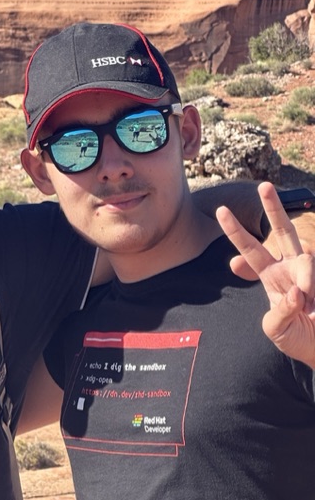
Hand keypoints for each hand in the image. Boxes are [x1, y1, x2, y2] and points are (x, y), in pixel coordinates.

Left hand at [217, 182, 314, 367]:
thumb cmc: (296, 339)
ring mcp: (312, 271)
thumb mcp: (276, 329)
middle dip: (273, 208)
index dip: (236, 231)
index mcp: (271, 276)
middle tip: (264, 186)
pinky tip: (313, 306)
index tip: (221, 210)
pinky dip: (312, 291)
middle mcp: (291, 268)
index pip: (249, 249)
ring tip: (308, 307)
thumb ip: (278, 312)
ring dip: (306, 281)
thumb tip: (294, 292)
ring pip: (306, 259)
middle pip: (281, 232)